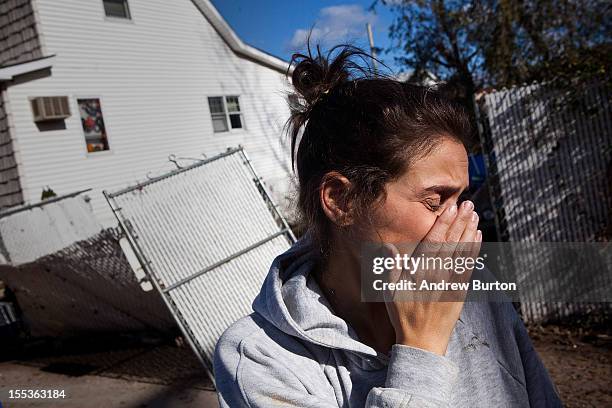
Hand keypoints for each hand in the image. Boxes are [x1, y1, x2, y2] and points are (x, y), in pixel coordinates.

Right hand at [382, 200, 481, 354]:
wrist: (423, 342)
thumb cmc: (403, 315)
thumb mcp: (389, 292)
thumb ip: (390, 268)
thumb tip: (389, 246)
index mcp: (420, 271)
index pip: (434, 242)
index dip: (443, 223)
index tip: (451, 208)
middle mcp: (438, 274)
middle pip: (452, 243)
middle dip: (460, 222)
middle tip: (468, 205)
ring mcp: (451, 282)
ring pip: (463, 252)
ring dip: (469, 232)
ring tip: (475, 216)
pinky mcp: (461, 291)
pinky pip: (469, 267)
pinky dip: (474, 251)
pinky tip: (477, 239)